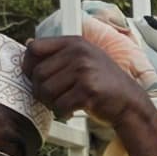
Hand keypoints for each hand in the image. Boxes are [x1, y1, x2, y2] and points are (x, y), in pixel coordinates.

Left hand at [21, 35, 156, 155]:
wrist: (129, 102)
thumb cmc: (102, 83)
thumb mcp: (83, 59)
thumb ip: (59, 53)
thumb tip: (27, 45)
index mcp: (74, 43)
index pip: (34, 48)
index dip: (28, 66)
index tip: (35, 78)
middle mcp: (78, 53)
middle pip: (37, 74)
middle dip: (40, 91)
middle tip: (53, 98)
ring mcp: (84, 70)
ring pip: (45, 91)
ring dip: (51, 103)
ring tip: (63, 104)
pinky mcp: (88, 90)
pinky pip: (60, 105)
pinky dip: (63, 113)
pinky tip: (73, 110)